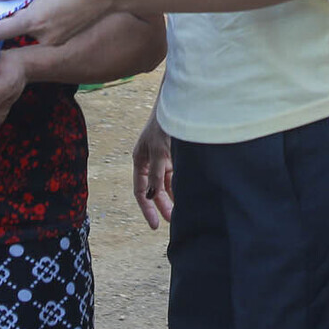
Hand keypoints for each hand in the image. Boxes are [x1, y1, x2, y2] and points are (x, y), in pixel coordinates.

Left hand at [0, 0, 116, 46]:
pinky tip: (57, 5)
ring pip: (31, 31)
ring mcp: (55, 41)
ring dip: (31, 17)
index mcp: (34, 21)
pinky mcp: (64, 40)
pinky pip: (44, 33)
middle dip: (16, 15)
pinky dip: (45, 21)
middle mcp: (42, 37)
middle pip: (15, 31)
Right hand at [133, 112, 174, 228]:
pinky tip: (188, 195)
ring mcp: (163, 158)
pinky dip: (181, 186)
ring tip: (183, 212)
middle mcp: (151, 161)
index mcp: (140, 161)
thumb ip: (156, 175)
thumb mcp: (159, 152)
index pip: (140, 191)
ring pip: (167, 184)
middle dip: (163, 205)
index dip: (147, 208)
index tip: (156, 225)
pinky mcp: (176, 155)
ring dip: (173, 197)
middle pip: (154, 190)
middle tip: (174, 221)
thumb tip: (152, 196)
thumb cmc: (164, 124)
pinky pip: (177, 175)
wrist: (180, 103)